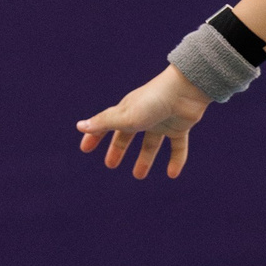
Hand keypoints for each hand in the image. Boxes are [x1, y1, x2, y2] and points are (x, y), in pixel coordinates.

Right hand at [76, 65, 211, 179]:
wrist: (186, 90)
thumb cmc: (153, 101)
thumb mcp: (125, 116)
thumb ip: (103, 123)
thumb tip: (79, 127)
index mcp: (127, 111)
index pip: (106, 124)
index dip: (95, 136)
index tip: (85, 149)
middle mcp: (144, 115)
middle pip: (127, 135)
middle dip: (118, 148)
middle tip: (111, 165)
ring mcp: (162, 121)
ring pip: (151, 143)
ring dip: (145, 159)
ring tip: (138, 176)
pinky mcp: (180, 127)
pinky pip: (178, 146)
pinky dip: (176, 160)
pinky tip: (172, 174)